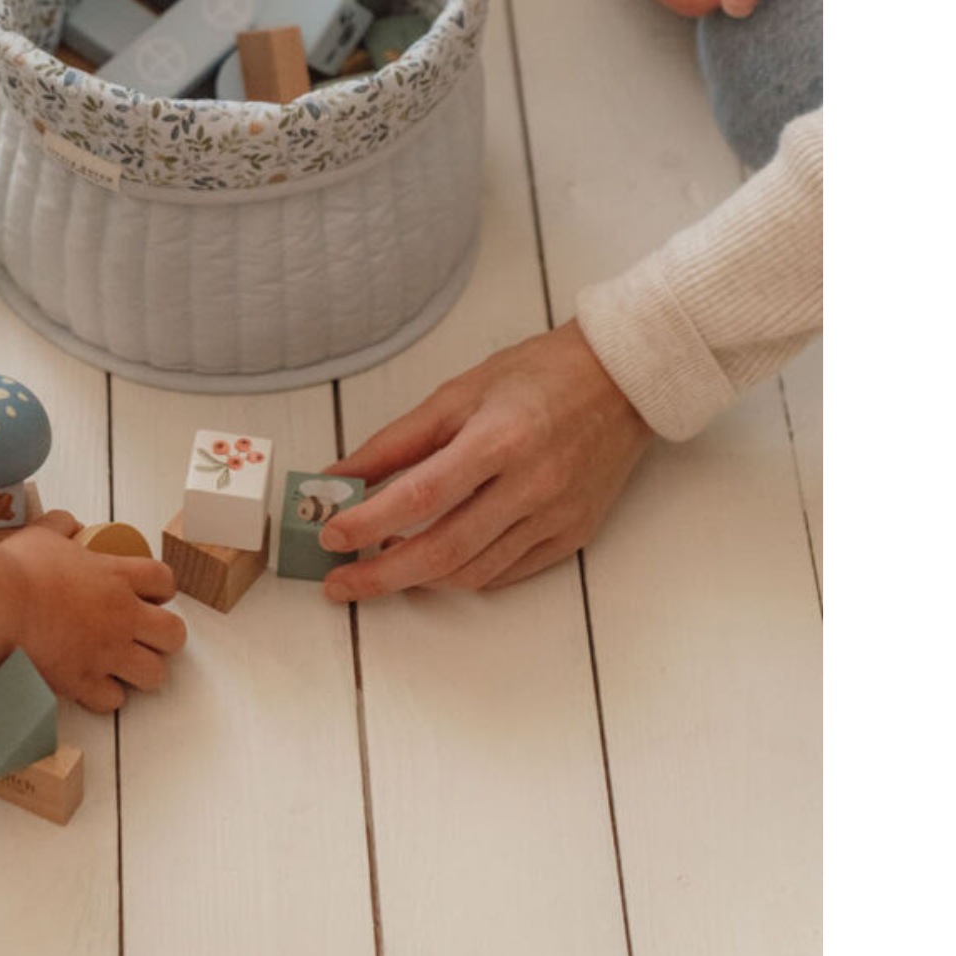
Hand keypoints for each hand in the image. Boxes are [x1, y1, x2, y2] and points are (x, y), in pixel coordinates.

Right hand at [0, 512, 186, 712]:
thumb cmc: (16, 567)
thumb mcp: (43, 534)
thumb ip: (63, 525)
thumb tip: (71, 524)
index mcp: (116, 576)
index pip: (165, 581)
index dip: (162, 590)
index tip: (150, 597)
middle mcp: (121, 616)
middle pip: (174, 634)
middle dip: (164, 637)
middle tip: (145, 636)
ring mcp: (105, 652)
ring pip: (154, 674)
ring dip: (141, 670)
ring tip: (122, 666)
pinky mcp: (82, 682)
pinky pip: (113, 701)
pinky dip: (104, 696)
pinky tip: (91, 684)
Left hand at [317, 322, 652, 600]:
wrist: (622, 380)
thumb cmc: (541, 374)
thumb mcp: (459, 392)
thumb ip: (398, 440)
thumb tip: (343, 474)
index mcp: (500, 439)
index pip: (421, 496)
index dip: (369, 522)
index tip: (332, 535)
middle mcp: (531, 485)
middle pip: (444, 550)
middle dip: (382, 575)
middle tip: (341, 581)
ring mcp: (556, 516)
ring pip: (473, 572)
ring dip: (419, 578)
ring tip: (382, 565)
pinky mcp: (573, 535)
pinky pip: (506, 572)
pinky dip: (463, 574)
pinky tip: (435, 564)